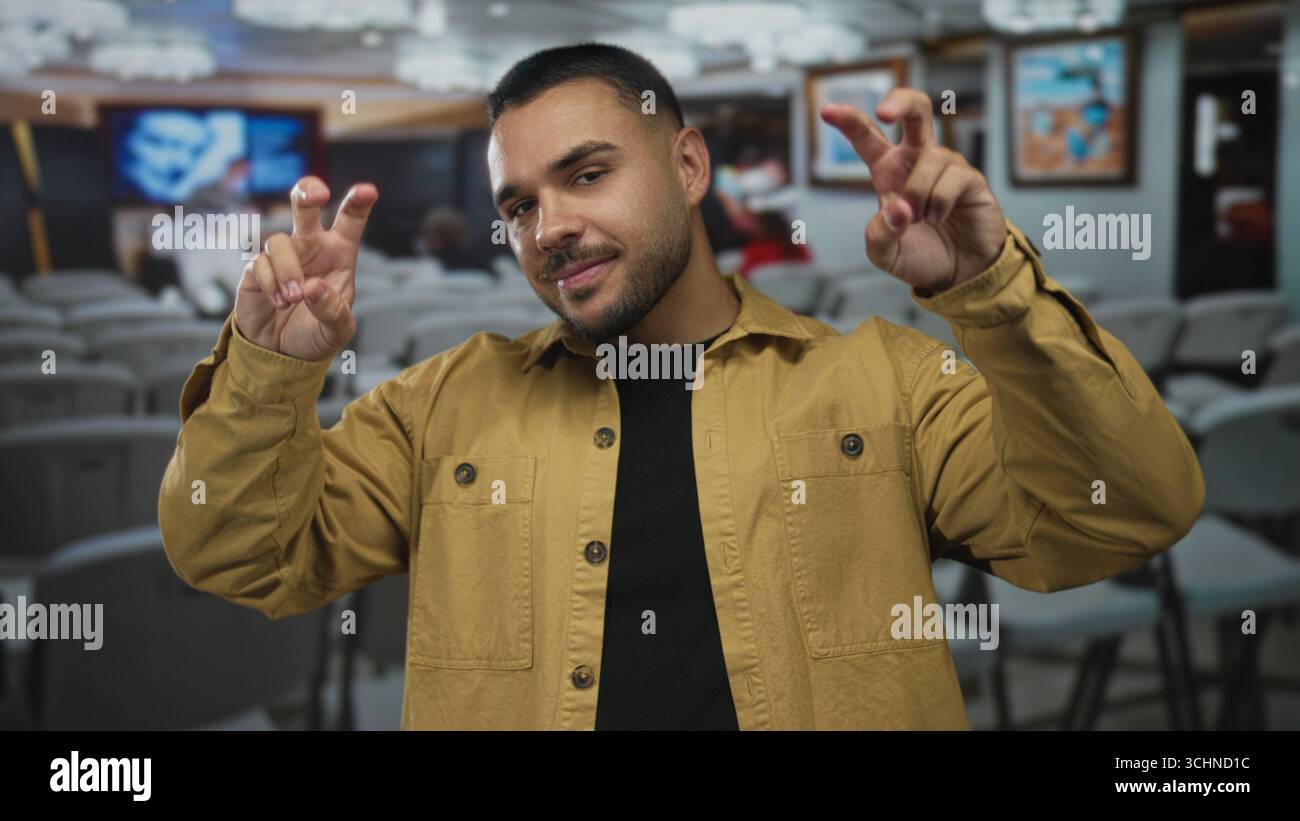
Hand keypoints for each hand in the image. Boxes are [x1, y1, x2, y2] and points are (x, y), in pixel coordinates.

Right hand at [234, 175, 377, 360]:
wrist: (282, 353)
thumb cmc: (317, 333)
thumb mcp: (336, 331)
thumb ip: (332, 311)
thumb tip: (314, 287)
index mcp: (339, 254)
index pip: (350, 221)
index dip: (358, 203)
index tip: (367, 191)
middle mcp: (310, 247)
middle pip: (305, 205)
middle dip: (308, 192)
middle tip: (317, 195)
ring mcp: (282, 255)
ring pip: (279, 240)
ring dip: (288, 270)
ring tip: (293, 300)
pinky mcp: (256, 269)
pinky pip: (259, 263)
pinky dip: (270, 284)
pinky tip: (279, 304)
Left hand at [821, 88, 1006, 292]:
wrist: (960, 273)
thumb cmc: (921, 256)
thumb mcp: (887, 255)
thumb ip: (880, 236)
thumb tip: (898, 209)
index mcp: (889, 171)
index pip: (867, 138)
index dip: (849, 121)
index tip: (827, 111)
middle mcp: (917, 160)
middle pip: (915, 110)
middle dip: (900, 102)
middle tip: (884, 112)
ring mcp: (946, 165)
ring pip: (930, 158)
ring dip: (920, 193)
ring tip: (924, 220)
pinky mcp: (970, 177)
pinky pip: (952, 178)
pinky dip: (940, 203)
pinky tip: (940, 218)